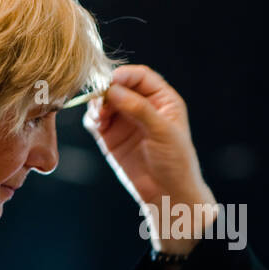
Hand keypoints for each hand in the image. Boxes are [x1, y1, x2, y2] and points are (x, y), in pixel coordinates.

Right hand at [83, 64, 215, 253]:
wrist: (168, 194)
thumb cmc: (176, 161)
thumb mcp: (163, 131)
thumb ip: (139, 108)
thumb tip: (112, 89)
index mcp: (162, 99)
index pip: (140, 76)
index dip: (125, 75)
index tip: (111, 80)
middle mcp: (141, 106)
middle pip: (118, 86)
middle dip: (106, 89)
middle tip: (100, 99)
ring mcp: (124, 121)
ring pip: (104, 101)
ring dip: (97, 104)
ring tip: (99, 116)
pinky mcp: (110, 136)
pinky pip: (95, 120)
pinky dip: (92, 118)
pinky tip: (97, 124)